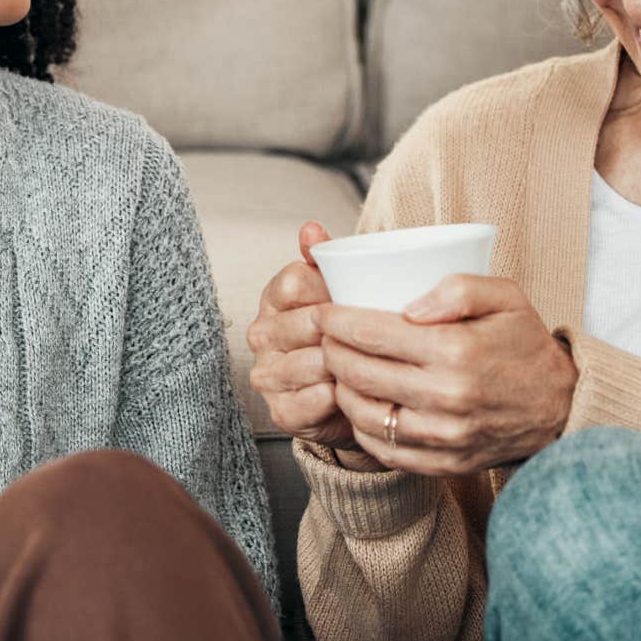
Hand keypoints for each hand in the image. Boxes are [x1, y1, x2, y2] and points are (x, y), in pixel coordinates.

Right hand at [247, 222, 358, 451]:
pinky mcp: (281, 411)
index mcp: (274, 298)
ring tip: (371, 363)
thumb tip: (310, 229)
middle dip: (344, 330)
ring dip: (345, 364)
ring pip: (310, 363)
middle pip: (305, 322)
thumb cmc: (349, 336)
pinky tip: (356, 391)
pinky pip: (313, 401)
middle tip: (378, 335)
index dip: (332, 291)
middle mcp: (262, 335)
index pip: (295, 282)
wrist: (357, 394)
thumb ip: (328, 259)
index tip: (358, 299)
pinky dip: (340, 398)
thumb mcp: (343, 293)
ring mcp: (267, 374)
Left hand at [319, 275, 576, 476]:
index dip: (338, 321)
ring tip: (338, 368)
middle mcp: (447, 397)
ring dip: (340, 388)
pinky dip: (361, 425)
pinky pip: (384, 449)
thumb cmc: (525, 345)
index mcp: (457, 351)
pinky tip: (360, 403)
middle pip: (360, 373)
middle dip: (331, 350)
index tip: (324, 311)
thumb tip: (410, 306)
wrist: (559, 406)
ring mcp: (444, 436)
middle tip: (324, 337)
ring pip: (364, 414)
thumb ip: (459, 288)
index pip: (374, 334)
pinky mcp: (443, 463)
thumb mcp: (506, 297)